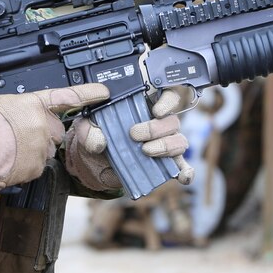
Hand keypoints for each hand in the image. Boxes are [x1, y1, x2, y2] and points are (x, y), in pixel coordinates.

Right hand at [0, 84, 109, 189]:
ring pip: (44, 150)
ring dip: (31, 151)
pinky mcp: (37, 167)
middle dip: (42, 134)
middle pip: (54, 131)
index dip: (89, 93)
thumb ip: (19, 106)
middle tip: (19, 136)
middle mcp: (44, 125)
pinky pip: (35, 167)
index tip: (104, 92)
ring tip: (9, 150)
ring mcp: (43, 147)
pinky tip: (9, 161)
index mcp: (36, 104)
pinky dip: (24, 166)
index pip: (69, 96)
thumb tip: (19, 112)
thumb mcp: (0, 102)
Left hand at [64, 88, 194, 191]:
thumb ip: (89, 130)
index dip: (168, 101)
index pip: (167, 95)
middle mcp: (159, 123)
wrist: (94, 160)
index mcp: (144, 106)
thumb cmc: (96, 134)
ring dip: (165, 147)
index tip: (156, 111)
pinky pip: (182, 166)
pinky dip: (185, 172)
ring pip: (179, 141)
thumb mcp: (87, 128)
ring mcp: (164, 143)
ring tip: (145, 151)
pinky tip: (182, 177)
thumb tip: (100, 141)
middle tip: (134, 135)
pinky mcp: (164, 164)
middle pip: (173, 121)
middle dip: (156, 129)